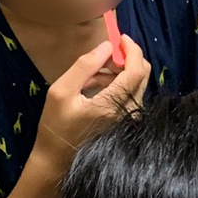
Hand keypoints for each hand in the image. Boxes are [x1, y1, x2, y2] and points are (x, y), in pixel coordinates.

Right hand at [32, 35, 150, 175]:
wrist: (58, 160)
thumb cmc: (56, 127)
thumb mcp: (61, 92)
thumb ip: (85, 67)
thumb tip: (106, 46)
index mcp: (114, 104)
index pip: (136, 70)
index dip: (132, 50)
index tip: (121, 38)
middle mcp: (130, 112)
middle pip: (142, 74)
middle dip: (126, 59)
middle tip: (104, 55)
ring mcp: (131, 118)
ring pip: (136, 83)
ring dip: (117, 72)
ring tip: (90, 75)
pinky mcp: (127, 121)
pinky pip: (129, 94)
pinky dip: (115, 84)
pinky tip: (93, 86)